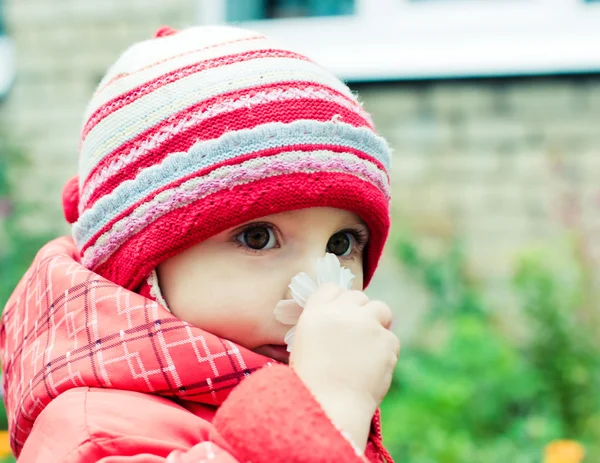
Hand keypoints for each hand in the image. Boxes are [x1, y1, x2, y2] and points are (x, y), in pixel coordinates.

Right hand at [290, 284, 399, 450]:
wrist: (331, 406)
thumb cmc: (311, 383)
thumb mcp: (304, 344)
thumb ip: (322, 324)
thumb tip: (340, 317)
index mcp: (315, 313)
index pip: (331, 288)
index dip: (338, 300)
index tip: (342, 312)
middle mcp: (341, 312)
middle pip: (358, 296)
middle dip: (360, 311)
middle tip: (358, 332)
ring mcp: (366, 323)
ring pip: (381, 310)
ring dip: (378, 323)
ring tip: (370, 346)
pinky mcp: (387, 340)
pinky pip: (392, 338)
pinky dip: (386, 351)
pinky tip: (374, 367)